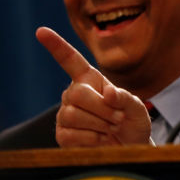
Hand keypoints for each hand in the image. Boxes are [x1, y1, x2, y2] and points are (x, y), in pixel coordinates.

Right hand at [36, 27, 150, 146]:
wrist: (130, 149)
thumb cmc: (132, 124)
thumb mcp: (137, 108)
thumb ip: (126, 98)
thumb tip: (108, 93)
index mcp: (90, 80)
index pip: (70, 60)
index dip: (56, 46)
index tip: (41, 31)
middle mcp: (73, 94)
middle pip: (77, 94)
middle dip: (102, 108)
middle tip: (118, 119)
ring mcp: (65, 115)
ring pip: (72, 114)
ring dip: (99, 124)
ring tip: (110, 128)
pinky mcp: (62, 134)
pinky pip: (70, 134)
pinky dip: (92, 139)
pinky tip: (100, 139)